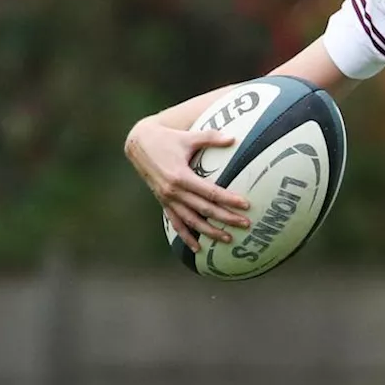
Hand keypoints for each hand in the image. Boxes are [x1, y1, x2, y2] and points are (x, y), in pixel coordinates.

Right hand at [123, 118, 249, 252]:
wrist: (138, 145)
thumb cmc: (166, 139)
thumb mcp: (189, 137)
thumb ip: (210, 138)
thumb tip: (233, 138)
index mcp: (181, 176)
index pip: (210, 192)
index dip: (228, 199)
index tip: (245, 205)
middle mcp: (173, 192)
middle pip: (204, 209)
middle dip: (226, 218)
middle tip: (245, 224)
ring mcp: (167, 199)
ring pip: (191, 221)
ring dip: (209, 231)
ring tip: (227, 239)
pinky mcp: (163, 202)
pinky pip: (176, 222)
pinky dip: (186, 236)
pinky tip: (197, 248)